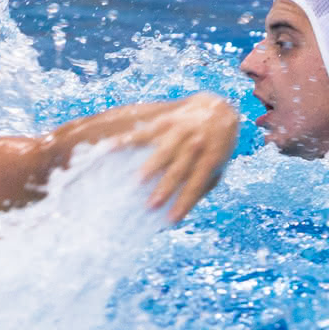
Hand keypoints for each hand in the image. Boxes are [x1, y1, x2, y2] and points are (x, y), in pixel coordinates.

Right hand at [122, 93, 239, 221]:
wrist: (218, 110)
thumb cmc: (216, 146)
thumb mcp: (219, 167)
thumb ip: (202, 186)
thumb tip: (180, 208)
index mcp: (211, 158)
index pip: (196, 184)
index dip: (184, 202)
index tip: (171, 220)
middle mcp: (196, 143)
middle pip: (179, 169)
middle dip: (165, 188)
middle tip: (151, 205)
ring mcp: (180, 130)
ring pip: (163, 150)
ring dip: (150, 167)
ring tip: (136, 182)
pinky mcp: (165, 121)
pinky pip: (144, 132)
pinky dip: (127, 140)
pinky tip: (109, 148)